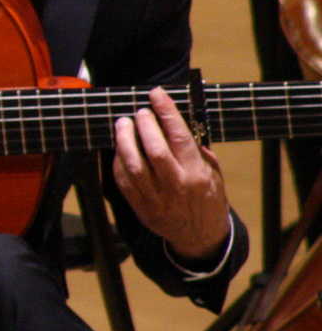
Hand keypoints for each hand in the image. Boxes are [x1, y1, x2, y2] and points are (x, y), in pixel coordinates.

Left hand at [112, 86, 230, 261]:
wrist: (200, 236)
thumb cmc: (207, 198)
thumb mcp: (213, 173)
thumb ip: (197, 150)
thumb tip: (179, 122)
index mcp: (197, 173)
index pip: (180, 136)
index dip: (166, 111)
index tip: (156, 94)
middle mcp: (176, 185)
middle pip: (154, 149)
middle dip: (143, 125)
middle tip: (139, 111)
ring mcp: (156, 198)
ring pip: (133, 165)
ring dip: (124, 140)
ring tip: (123, 124)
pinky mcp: (140, 207)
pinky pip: (123, 180)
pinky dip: (118, 161)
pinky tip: (119, 148)